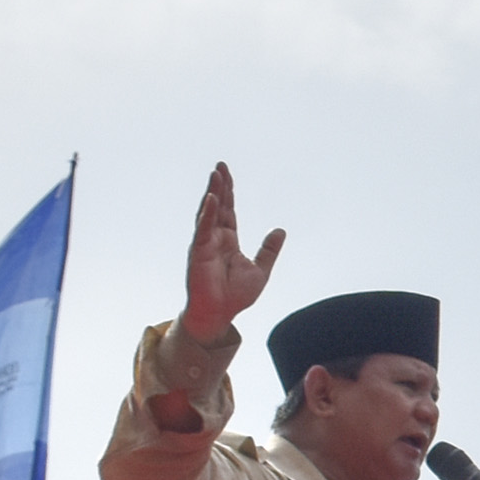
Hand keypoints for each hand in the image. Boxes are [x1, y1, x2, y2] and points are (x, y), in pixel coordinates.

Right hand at [181, 163, 283, 338]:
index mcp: (228, 240)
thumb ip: (269, 250)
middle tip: (221, 166)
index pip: (229, 211)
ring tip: (216, 175)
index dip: (229, 192)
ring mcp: (205, 244)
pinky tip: (211, 200)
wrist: (220, 314)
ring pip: (209, 213)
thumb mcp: (261, 270)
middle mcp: (214, 238)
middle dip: (220, 186)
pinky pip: (204, 230)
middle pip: (218, 207)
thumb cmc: (235, 295)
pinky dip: (208, 214)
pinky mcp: (199, 252)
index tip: (227, 174)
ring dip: (213, 194)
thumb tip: (280, 230)